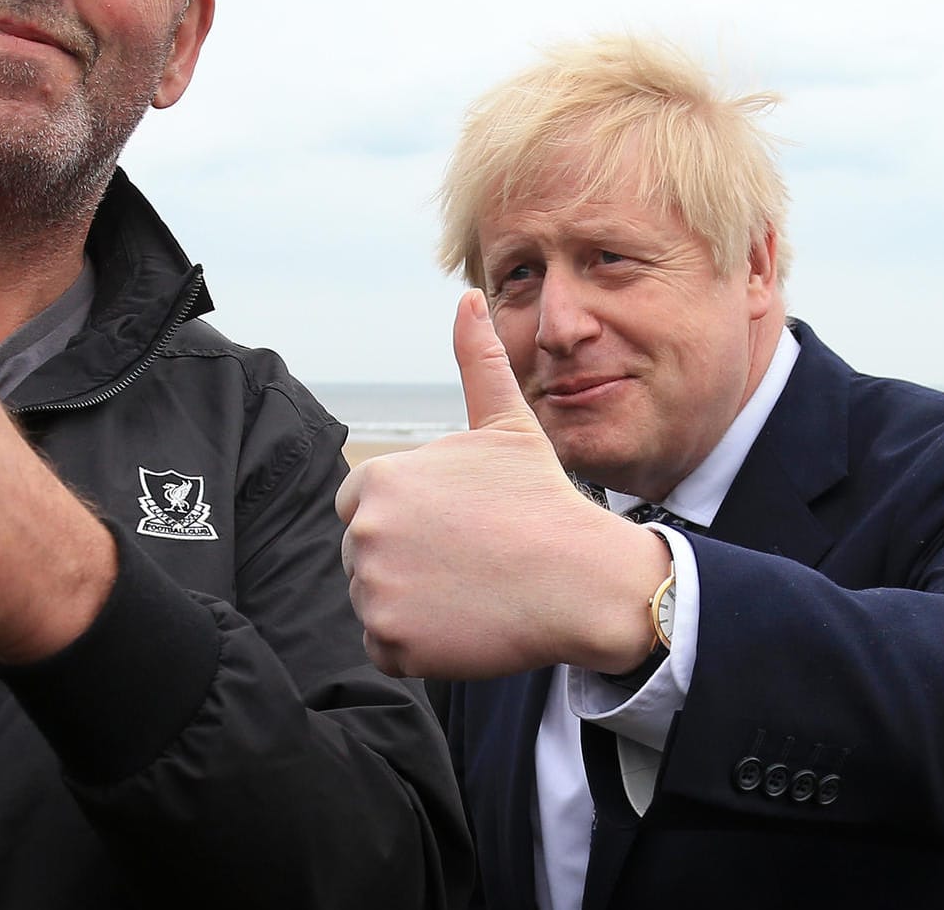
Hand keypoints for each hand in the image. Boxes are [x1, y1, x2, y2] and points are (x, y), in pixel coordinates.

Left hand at [336, 290, 669, 679]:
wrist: (581, 581)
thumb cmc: (544, 501)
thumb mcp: (507, 424)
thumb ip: (476, 362)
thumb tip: (467, 298)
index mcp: (380, 479)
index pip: (362, 504)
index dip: (409, 516)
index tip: (454, 526)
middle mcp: (365, 531)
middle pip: (364, 554)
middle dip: (406, 559)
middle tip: (468, 560)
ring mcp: (375, 589)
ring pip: (374, 599)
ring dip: (411, 602)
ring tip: (469, 589)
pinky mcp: (391, 641)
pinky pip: (384, 646)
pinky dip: (417, 644)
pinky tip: (463, 623)